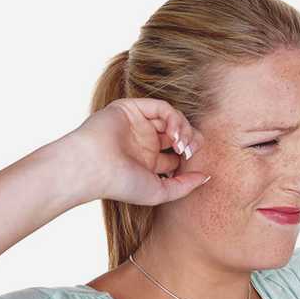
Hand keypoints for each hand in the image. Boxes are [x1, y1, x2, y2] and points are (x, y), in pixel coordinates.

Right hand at [70, 98, 208, 204]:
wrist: (92, 168)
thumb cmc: (121, 184)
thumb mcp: (160, 192)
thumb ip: (185, 186)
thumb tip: (207, 177)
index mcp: (148, 161)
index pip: (177, 154)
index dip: (189, 156)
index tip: (190, 162)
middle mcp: (143, 141)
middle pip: (178, 133)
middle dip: (190, 139)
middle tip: (189, 149)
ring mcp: (138, 124)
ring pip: (173, 118)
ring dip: (183, 129)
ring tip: (181, 143)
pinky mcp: (131, 108)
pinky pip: (162, 107)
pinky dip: (173, 117)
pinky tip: (173, 132)